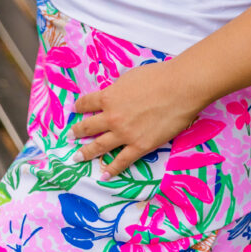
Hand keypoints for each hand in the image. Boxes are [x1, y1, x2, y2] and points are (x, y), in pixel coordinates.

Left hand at [70, 59, 201, 177]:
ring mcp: (124, 134)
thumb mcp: (131, 77)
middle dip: (77, 132)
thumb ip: (119, 89)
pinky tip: (104, 174)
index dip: (80, 106)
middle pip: (88, 127)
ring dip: (86, 152)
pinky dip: (111, 169)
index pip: (87, 103)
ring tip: (77, 157)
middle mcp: (112, 117)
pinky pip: (121, 161)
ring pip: (99, 146)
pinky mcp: (139, 146)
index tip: (75, 109)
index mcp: (109, 97)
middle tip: (70, 136)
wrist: (180, 88)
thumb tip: (116, 94)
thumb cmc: (158, 76)